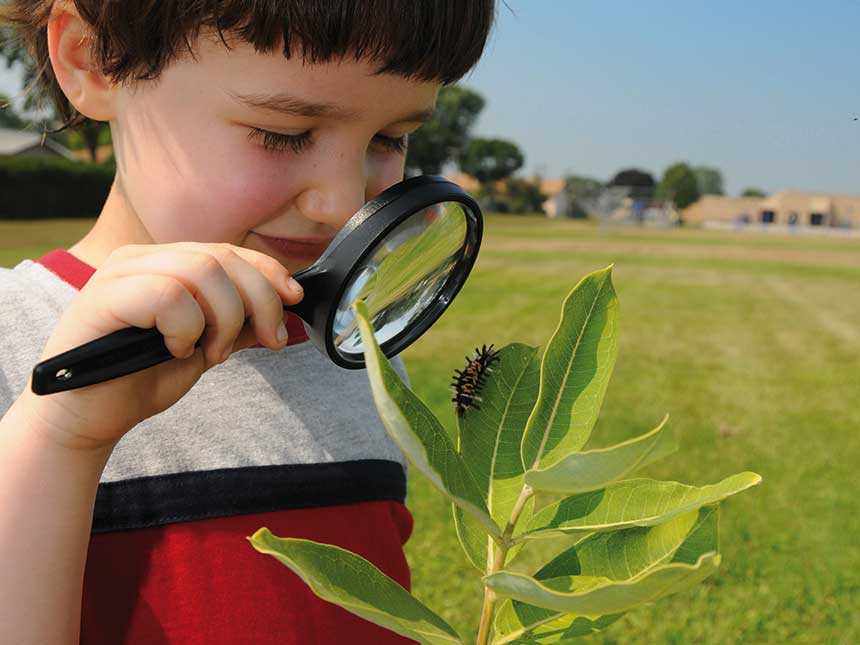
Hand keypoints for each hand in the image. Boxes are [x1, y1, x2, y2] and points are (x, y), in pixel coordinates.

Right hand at [17, 242, 303, 452]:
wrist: (86, 419)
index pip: (229, 251)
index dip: (268, 272)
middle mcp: (141, 258)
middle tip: (268, 340)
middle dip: (260, 300)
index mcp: (164, 263)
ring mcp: (119, 273)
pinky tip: (176, 350)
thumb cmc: (139, 380)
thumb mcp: (205, 347)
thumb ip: (237, 323)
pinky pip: (168, 295)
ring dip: (224, 317)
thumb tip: (283, 307)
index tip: (295, 301)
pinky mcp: (103, 297)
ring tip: (212, 352)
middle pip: (222, 258)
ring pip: (201, 270)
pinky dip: (186, 327)